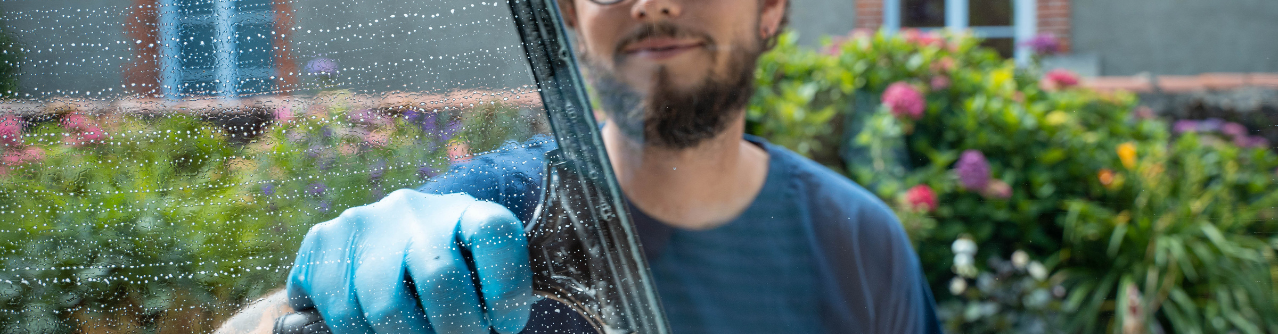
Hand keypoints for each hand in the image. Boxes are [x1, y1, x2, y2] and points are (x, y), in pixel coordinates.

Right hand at [286, 190, 534, 333]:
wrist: (380, 243)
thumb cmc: (445, 270)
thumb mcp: (473, 270)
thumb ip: (486, 292)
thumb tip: (496, 327)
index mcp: (463, 212)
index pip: (494, 232)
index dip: (507, 286)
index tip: (508, 324)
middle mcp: (413, 211)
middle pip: (440, 279)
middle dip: (457, 329)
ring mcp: (365, 222)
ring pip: (387, 307)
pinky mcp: (323, 241)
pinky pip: (344, 312)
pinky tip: (379, 332)